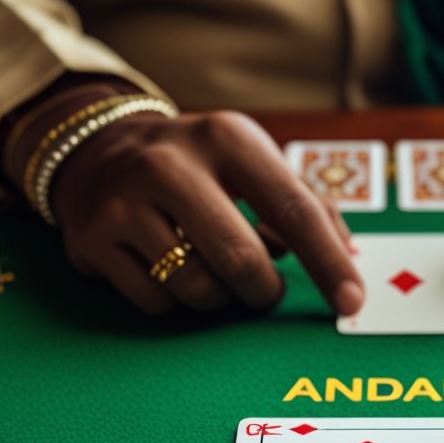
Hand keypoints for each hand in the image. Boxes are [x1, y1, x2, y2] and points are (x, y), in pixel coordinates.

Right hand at [47, 110, 363, 315]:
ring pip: (197, 289)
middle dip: (264, 291)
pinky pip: (156, 303)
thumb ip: (307, 205)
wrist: (95, 149)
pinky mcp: (91, 239)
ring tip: (212, 270)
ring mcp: (123, 202)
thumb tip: (349, 259)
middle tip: (265, 290)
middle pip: (241, 261)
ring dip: (219, 298)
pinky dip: (176, 302)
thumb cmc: (198, 166)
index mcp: (227, 138)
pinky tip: (169, 270)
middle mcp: (170, 164)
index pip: (294, 210)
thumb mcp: (252, 162)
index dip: (328, 263)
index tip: (352, 302)